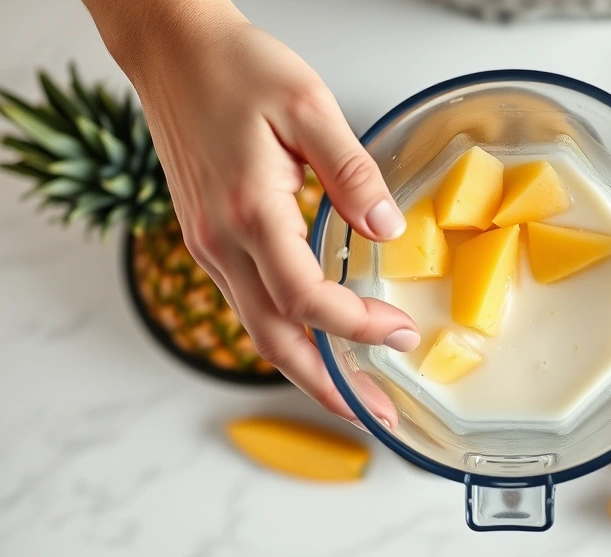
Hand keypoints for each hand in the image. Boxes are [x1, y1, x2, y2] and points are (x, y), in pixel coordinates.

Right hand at [85, 0, 416, 426]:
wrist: (172, 50)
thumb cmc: (235, 67)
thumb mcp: (307, 104)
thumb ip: (351, 170)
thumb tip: (385, 229)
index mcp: (248, 211)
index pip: (305, 298)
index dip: (356, 327)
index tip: (401, 333)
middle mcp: (220, 241)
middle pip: (274, 340)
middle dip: (329, 387)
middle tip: (378, 415)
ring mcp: (209, 245)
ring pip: (258, 330)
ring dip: (307, 371)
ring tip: (353, 396)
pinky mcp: (210, 239)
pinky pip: (248, 305)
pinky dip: (286, 336)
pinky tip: (316, 341)